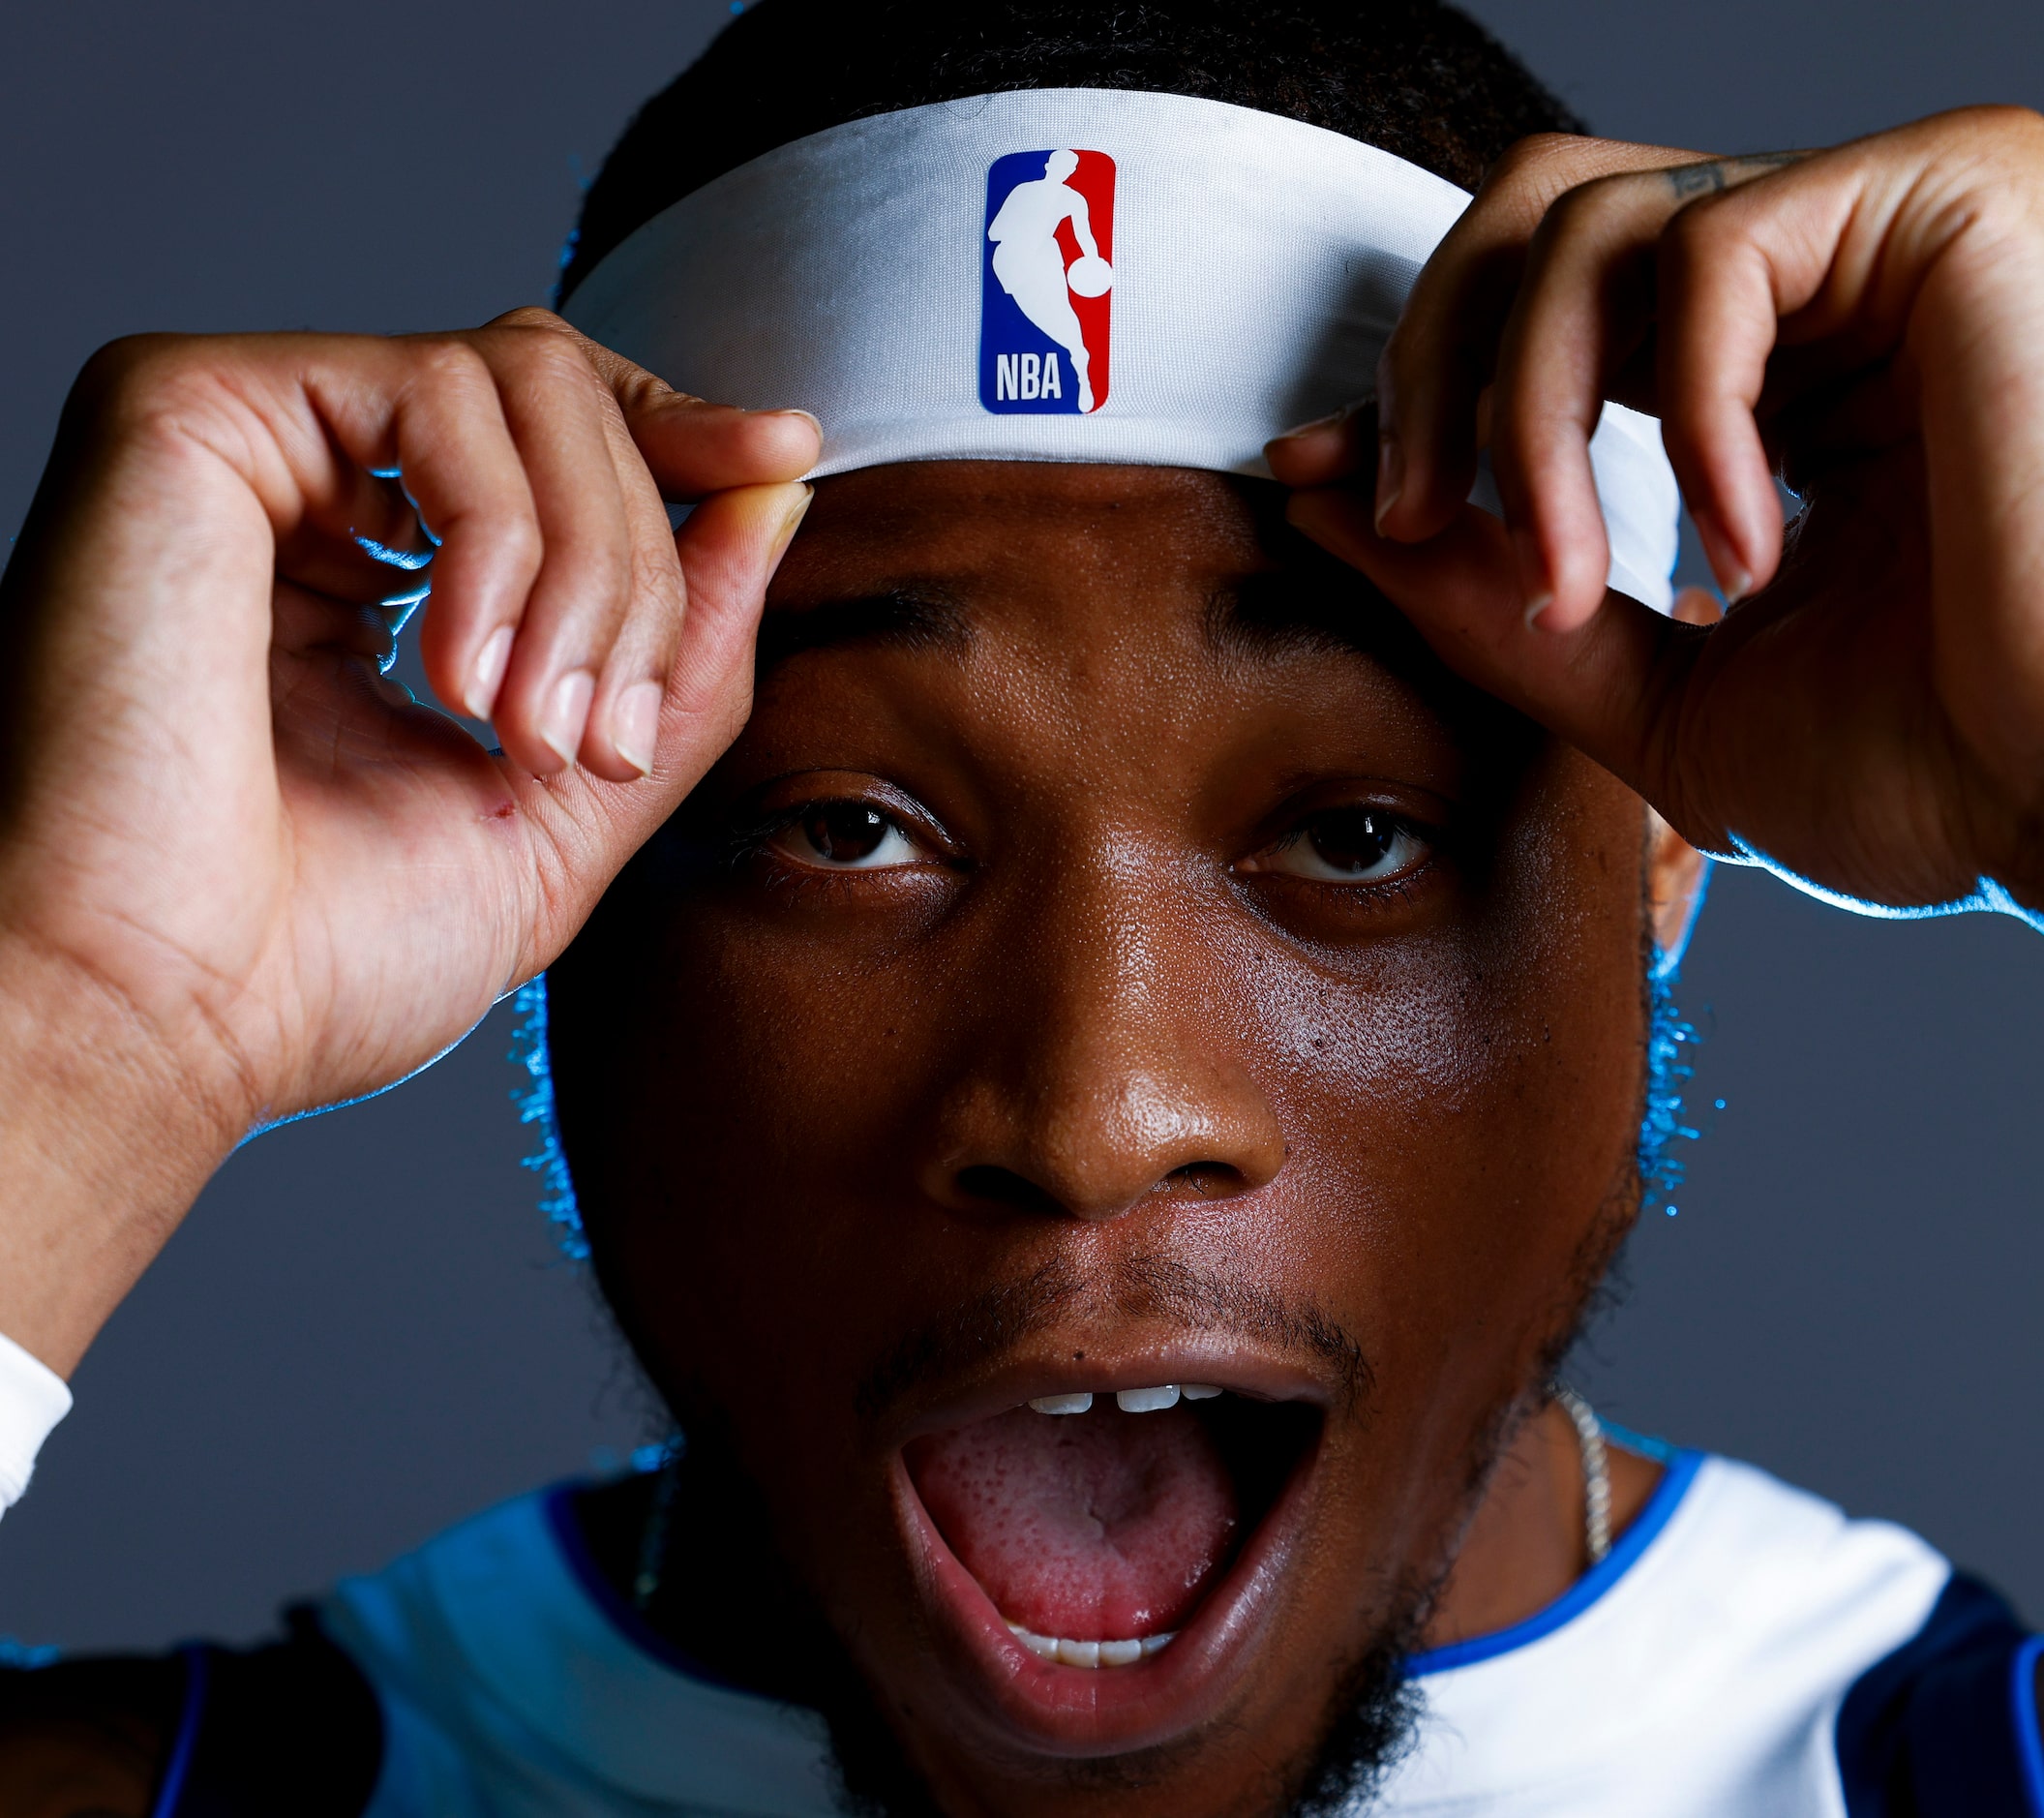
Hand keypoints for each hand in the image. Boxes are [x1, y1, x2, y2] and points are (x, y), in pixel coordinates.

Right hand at [0, 308, 818, 1369]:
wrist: (166, 1018)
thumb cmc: (325, 953)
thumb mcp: (571, 800)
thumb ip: (683, 654)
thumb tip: (775, 488)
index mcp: (373, 568)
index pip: (556, 432)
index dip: (681, 436)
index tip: (782, 454)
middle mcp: (305, 486)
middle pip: (564, 397)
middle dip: (641, 568)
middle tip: (601, 736)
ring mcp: (247, 439)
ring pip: (524, 380)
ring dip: (588, 568)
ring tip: (530, 725)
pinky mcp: (188, 408)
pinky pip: (438, 392)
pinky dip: (502, 539)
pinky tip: (454, 674)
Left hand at [1270, 109, 2043, 920]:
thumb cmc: (1932, 768)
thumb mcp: (1657, 695)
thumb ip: (1495, 605)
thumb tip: (1324, 511)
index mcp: (1766, 388)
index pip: (1541, 319)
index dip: (1414, 388)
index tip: (1315, 481)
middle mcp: (1818, 289)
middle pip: (1536, 222)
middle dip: (1431, 372)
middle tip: (1398, 514)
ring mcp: (1881, 235)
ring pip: (1592, 222)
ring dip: (1527, 417)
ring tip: (1568, 577)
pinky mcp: (1947, 200)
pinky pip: (1713, 250)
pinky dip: (1685, 416)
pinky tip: (1747, 549)